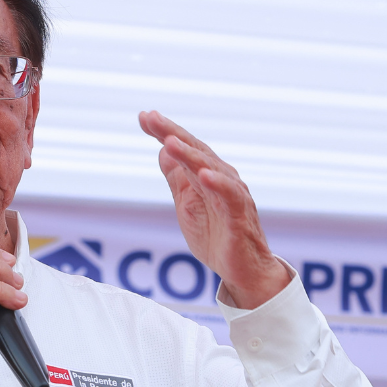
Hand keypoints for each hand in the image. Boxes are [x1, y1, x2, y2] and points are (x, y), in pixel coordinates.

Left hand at [139, 111, 289, 309]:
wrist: (242, 269)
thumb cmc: (216, 235)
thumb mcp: (187, 204)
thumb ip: (177, 178)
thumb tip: (163, 149)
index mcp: (206, 175)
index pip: (185, 148)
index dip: (165, 132)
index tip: (144, 117)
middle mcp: (221, 179)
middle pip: (196, 151)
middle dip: (172, 133)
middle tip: (151, 118)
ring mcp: (232, 195)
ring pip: (210, 169)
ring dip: (190, 155)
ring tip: (171, 141)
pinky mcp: (239, 216)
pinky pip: (230, 197)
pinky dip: (218, 184)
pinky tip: (204, 174)